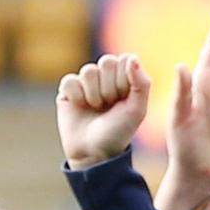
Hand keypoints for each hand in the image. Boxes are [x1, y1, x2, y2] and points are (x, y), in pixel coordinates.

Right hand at [57, 53, 150, 168]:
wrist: (94, 152)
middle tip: (109, 105)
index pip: (125, 59)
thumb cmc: (119, 132)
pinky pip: (70, 80)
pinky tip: (80, 107)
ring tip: (96, 108)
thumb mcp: (137, 110)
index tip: (124, 99)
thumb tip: (132, 58)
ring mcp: (86, 81)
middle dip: (110, 88)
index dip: (125, 80)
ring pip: (89, 71)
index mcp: (125, 78)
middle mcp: (106, 76)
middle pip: (107, 61)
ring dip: (94, 94)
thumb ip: (141, 83)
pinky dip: (77, 96)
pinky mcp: (68, 88)